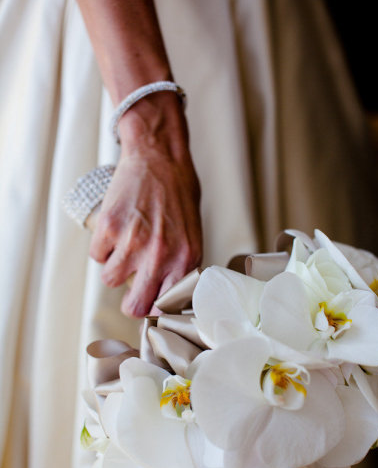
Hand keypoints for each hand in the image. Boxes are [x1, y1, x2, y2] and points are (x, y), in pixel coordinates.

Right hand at [89, 108, 201, 317]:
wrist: (159, 157)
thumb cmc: (178, 193)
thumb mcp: (192, 233)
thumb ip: (180, 265)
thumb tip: (166, 294)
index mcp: (185, 260)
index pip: (167, 307)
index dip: (156, 310)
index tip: (151, 305)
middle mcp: (160, 256)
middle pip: (134, 307)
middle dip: (130, 302)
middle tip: (131, 287)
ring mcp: (133, 243)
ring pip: (110, 280)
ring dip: (113, 267)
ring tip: (124, 247)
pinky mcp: (110, 228)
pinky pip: (96, 255)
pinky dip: (102, 246)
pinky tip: (115, 230)